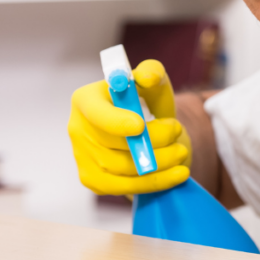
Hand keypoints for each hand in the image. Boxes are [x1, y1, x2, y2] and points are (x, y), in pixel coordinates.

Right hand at [69, 59, 191, 194]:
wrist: (141, 131)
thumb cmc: (143, 102)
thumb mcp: (151, 82)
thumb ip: (152, 72)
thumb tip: (147, 77)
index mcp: (85, 99)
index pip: (96, 113)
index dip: (115, 121)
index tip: (140, 126)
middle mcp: (77, 128)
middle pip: (114, 143)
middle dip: (152, 139)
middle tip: (178, 131)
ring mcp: (82, 157)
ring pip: (122, 168)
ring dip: (159, 162)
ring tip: (182, 151)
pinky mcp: (92, 180)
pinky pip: (124, 187)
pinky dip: (154, 182)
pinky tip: (178, 174)